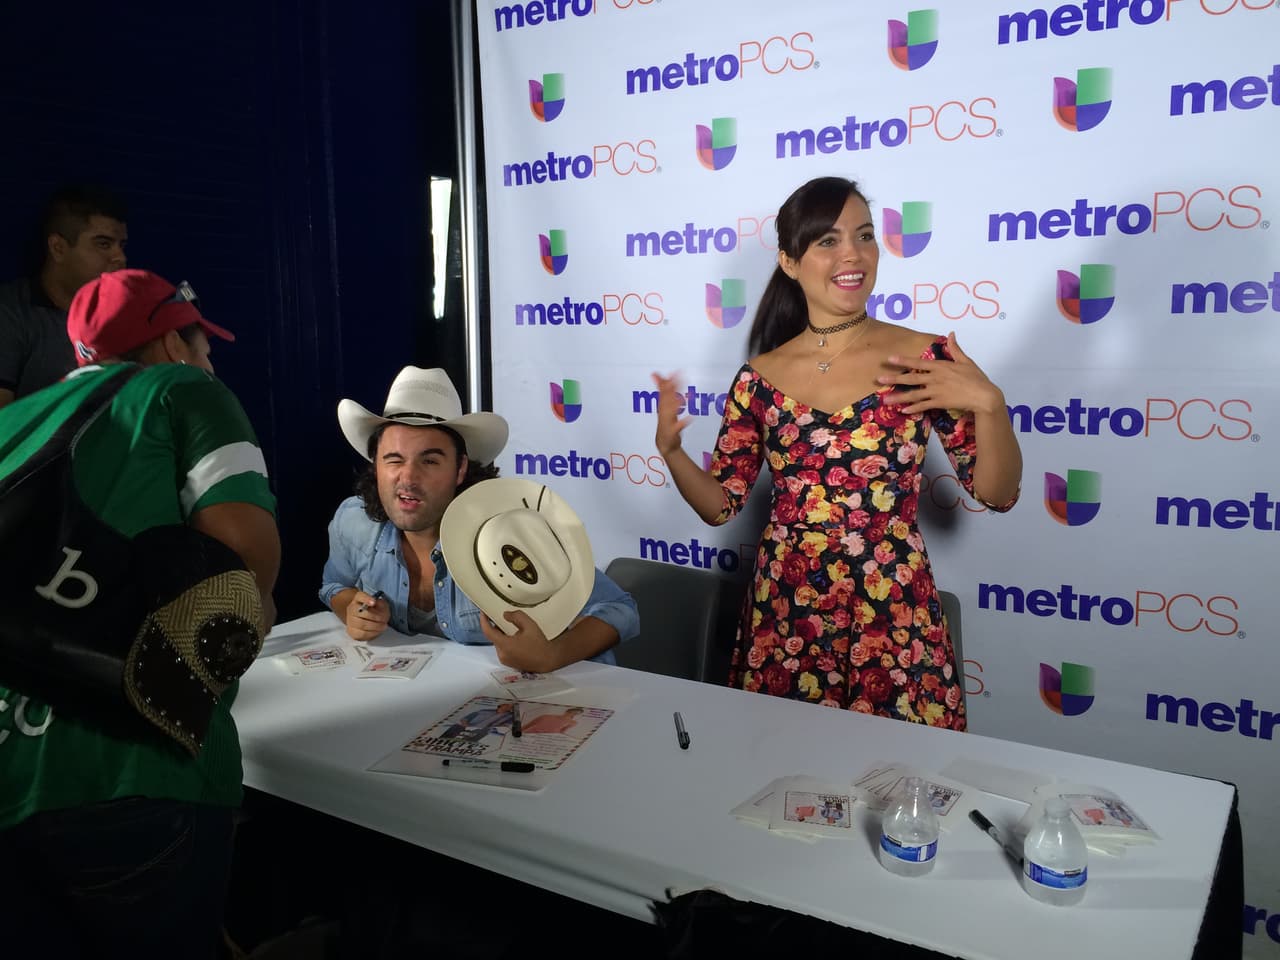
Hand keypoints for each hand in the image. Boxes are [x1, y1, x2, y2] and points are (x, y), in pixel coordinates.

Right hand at [345, 592, 389, 640]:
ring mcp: (350, 620)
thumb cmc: (374, 610)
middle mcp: (351, 608)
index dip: (367, 599)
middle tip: (384, 620)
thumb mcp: (380, 604)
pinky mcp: (352, 631)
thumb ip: (381, 604)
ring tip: (383, 626)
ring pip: (361, 624)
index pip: (360, 596)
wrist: (364, 619)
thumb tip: (380, 608)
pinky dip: (372, 633)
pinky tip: (378, 631)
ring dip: (375, 626)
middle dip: (375, 617)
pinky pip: (362, 634)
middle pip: (360, 612)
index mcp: (358, 599)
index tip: (374, 602)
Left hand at [481, 610, 558, 673]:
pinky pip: (503, 649)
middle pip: (494, 637)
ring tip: (512, 627)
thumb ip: (516, 616)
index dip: (483, 620)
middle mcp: (502, 654)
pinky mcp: (509, 663)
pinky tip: (516, 638)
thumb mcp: (529, 625)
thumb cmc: (539, 643)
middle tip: (502, 618)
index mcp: (504, 645)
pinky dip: (506, 642)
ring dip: (502, 635)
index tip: (483, 612)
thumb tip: (505, 615)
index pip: (487, 631)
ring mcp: (505, 660)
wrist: (548, 660)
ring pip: (499, 643)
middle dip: (496, 627)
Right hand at [650, 371, 691, 458]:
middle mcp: (665, 413)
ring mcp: (668, 422)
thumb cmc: (667, 426)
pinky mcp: (672, 432)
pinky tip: (690, 417)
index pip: (663, 391)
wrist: (665, 444)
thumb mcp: (665, 409)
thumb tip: (663, 379)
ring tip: (681, 394)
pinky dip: (683, 422)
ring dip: (675, 401)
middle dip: (671, 386)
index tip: (673, 371)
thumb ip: (665, 394)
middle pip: (667, 398)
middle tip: (677, 375)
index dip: (666, 381)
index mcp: (663, 407)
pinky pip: (678, 426)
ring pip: (671, 410)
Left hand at [878, 332, 1004, 415]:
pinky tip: (902, 410)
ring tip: (885, 399)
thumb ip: (955, 348)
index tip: (890, 359)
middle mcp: (935, 378)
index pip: (918, 362)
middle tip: (879, 379)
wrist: (984, 396)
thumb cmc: (976, 378)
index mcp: (940, 367)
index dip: (903, 360)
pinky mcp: (940, 403)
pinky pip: (923, 406)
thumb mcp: (966, 361)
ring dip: (899, 397)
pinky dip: (913, 408)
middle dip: (894, 379)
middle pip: (911, 378)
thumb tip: (951, 333)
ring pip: (914, 394)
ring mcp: (936, 391)